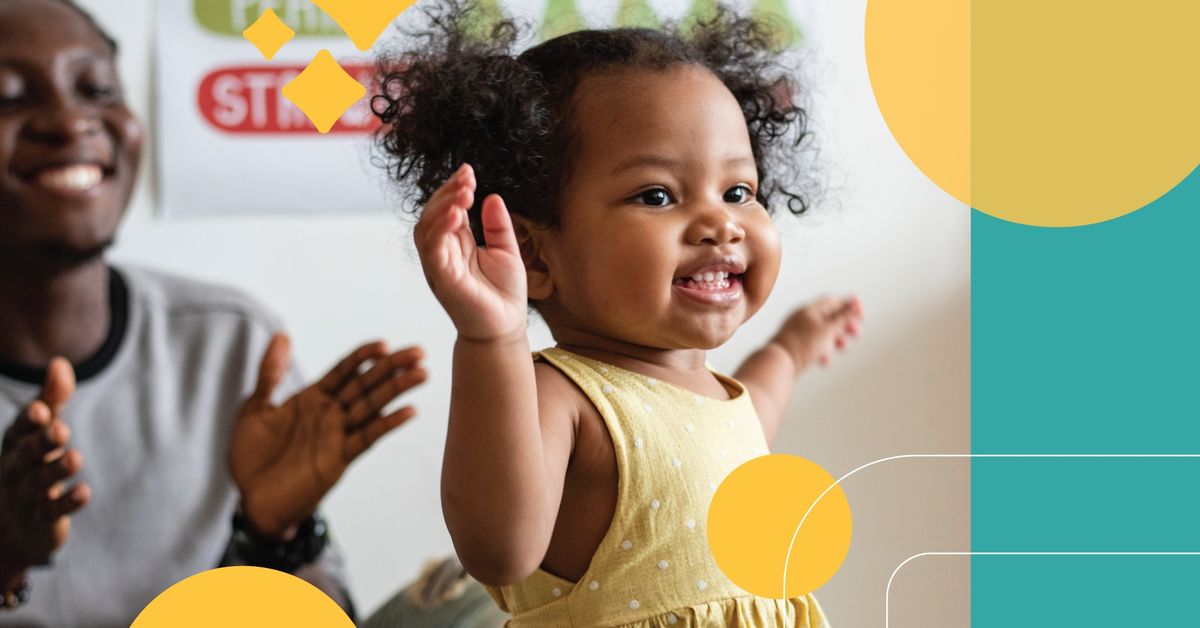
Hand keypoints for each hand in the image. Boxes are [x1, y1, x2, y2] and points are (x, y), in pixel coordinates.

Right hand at [0, 359, 88, 577]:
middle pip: (26, 456)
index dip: (29, 422)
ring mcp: (23, 498)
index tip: (43, 409)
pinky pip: (51, 513)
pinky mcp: (39, 521)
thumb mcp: (37, 432)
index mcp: (13, 446)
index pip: (18, 431)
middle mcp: (14, 470)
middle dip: (42, 442)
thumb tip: (60, 362)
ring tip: (75, 458)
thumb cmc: (28, 465)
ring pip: (38, 484)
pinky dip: (66, 503)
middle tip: (62, 429)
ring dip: (55, 470)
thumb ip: (51, 400)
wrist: (9, 528)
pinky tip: (84, 493)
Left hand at [231, 335, 425, 537]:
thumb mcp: (256, 408)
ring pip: (373, 406)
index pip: (344, 371)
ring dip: (398, 389)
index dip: (363, 356)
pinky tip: (409, 410)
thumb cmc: (251, 456)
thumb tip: (282, 334)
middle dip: (392, 367)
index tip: (384, 343)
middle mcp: (330, 413)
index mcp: (312, 398)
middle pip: (366, 384)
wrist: (252, 501)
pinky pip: (368, 437)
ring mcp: (338, 435)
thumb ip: (270, 373)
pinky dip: (388, 423)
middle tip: (419, 352)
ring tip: (422, 373)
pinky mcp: (340, 458)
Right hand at [413, 163, 527, 340]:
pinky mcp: (444, 281)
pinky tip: (456, 215)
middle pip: (432, 215)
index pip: (446, 210)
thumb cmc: (504, 294)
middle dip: (446, 193)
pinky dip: (441, 231)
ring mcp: (440, 267)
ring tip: (463, 193)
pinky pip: (434, 252)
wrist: (506, 328)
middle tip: (467, 180)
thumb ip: (497, 225)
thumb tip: (492, 197)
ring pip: (427, 230)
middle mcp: (443, 254)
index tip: (468, 171)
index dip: (453, 189)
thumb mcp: (506, 251)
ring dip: (442, 207)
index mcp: (456, 245)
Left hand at [774, 295, 863, 369]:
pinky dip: (823, 350)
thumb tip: (854, 300)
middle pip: (830, 317)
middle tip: (856, 334)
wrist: (779, 363)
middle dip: (845, 325)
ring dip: (836, 339)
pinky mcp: (796, 346)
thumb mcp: (828, 329)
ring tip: (843, 348)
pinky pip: (814, 345)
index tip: (861, 316)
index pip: (834, 301)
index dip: (850, 306)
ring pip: (823, 332)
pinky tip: (823, 361)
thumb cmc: (803, 344)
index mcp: (810, 309)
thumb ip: (842, 315)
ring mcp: (799, 332)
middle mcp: (803, 318)